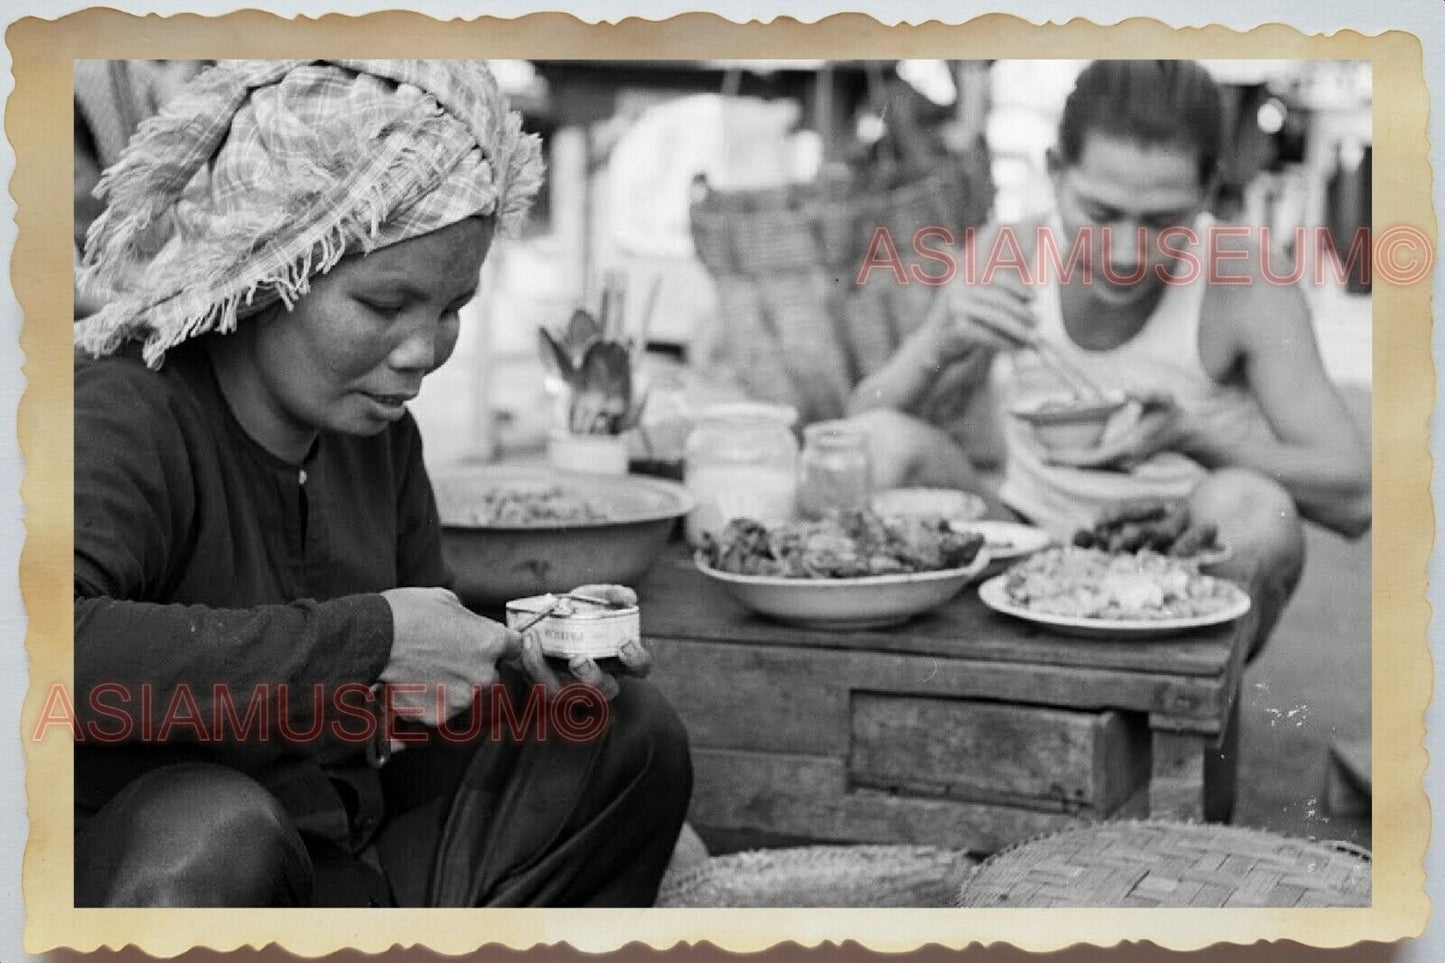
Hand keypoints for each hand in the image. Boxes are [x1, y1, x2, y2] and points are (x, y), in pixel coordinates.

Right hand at [378, 586, 522, 724]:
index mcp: (490, 643)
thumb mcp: (445, 601)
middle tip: (444, 655)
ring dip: (450, 685)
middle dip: (472, 667)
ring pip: (464, 694)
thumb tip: (469, 626)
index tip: (496, 647)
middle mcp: (482, 675)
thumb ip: (468, 619)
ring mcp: (461, 699)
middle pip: (489, 675)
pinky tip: (413, 683)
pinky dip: (429, 700)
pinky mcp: (438, 717)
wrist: (369, 640)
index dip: (503, 646)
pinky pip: (441, 708)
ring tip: (423, 668)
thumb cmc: (404, 615)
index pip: (514, 648)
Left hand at [516, 584, 651, 701]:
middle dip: (591, 677)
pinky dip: (529, 659)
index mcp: (619, 659)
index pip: (640, 667)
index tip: (624, 645)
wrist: (546, 619)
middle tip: (579, 660)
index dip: (636, 660)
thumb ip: (611, 595)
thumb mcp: (595, 598)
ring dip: (547, 671)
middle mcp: (599, 679)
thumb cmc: (579, 612)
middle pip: (604, 690)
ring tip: (535, 641)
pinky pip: (536, 681)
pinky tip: (525, 637)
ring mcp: (571, 686)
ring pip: (563, 692)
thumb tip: (629, 597)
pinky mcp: (544, 683)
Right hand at [922, 255, 1037, 363]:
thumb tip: (1030, 297)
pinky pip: (988, 335)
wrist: (930, 348)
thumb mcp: (973, 305)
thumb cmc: (957, 328)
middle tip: (1036, 322)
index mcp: (963, 279)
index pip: (996, 278)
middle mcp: (957, 290)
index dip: (1017, 287)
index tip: (1033, 298)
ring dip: (1017, 329)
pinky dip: (1004, 342)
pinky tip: (1014, 347)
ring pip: (996, 318)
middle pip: (999, 299)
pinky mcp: (957, 328)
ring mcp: (955, 308)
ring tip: (1030, 338)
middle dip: (1021, 312)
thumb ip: (994, 297)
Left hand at [1045, 392, 1182, 470]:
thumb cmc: (1173, 413)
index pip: (1091, 459)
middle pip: (1086, 466)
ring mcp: (1123, 465)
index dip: (1067, 460)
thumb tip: (1126, 391)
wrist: (1186, 433)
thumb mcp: (1164, 398)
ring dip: (1069, 461)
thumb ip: (1148, 393)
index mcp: (1127, 448)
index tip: (1046, 458)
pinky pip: (1096, 464)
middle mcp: (1123, 462)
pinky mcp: (1122, 462)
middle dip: (1062, 461)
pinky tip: (1063, 454)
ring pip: (1090, 466)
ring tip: (1044, 454)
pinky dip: (1079, 459)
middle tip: (1037, 454)